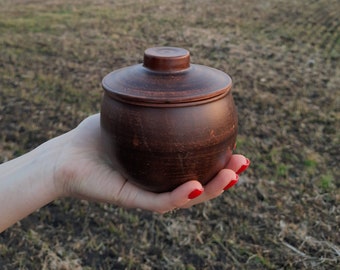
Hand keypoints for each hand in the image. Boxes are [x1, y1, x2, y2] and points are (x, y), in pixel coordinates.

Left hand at [54, 114, 249, 212]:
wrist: (66, 154)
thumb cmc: (98, 134)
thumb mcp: (131, 110)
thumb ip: (153, 100)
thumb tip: (173, 76)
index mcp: (164, 166)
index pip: (198, 166)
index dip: (220, 161)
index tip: (239, 148)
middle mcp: (161, 182)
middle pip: (199, 183)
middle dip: (224, 176)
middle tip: (243, 163)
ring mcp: (148, 193)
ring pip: (186, 197)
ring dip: (212, 188)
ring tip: (231, 175)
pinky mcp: (131, 199)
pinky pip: (159, 202)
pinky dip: (179, 195)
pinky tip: (196, 185)